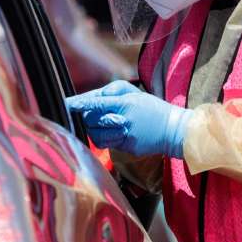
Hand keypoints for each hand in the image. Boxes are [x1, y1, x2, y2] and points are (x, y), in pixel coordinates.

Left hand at [66, 80, 191, 157]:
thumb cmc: (153, 109)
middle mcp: (124, 120)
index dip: (81, 104)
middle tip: (90, 113)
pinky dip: (106, 138)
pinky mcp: (127, 147)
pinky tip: (114, 133)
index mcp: (126, 103)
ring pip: (97, 135)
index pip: (97, 103)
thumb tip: (94, 98)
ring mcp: (125, 136)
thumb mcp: (135, 94)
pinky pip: (108, 144)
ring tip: (102, 124)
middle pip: (93, 120)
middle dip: (87, 116)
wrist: (173, 129)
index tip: (68, 104)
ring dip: (94, 129)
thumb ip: (113, 93)